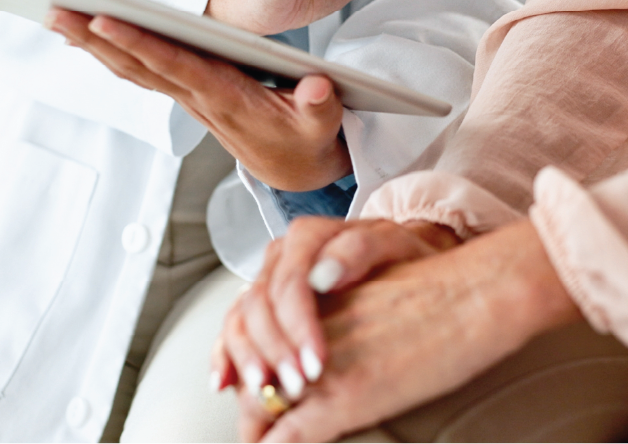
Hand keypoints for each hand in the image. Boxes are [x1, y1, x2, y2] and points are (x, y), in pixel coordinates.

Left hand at [49, 9, 350, 190]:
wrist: (296, 169)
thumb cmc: (308, 141)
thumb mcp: (322, 127)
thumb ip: (319, 107)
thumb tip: (317, 86)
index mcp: (226, 99)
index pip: (174, 66)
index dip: (139, 44)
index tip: (104, 20)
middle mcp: (198, 97)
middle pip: (138, 65)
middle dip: (96, 39)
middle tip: (54, 12)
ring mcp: (189, 96)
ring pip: (132, 68)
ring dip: (93, 44)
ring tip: (56, 16)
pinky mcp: (187, 93)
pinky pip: (141, 70)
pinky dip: (112, 51)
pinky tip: (86, 33)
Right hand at [209, 217, 460, 407]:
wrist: (402, 257)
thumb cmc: (400, 254)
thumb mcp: (393, 243)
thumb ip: (359, 250)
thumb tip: (323, 275)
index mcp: (307, 238)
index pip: (290, 283)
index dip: (298, 326)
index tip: (317, 363)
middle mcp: (280, 258)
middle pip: (260, 305)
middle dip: (275, 350)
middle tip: (296, 386)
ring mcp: (267, 281)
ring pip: (240, 318)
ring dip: (248, 358)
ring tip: (265, 390)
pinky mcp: (262, 306)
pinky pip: (233, 328)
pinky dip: (225, 356)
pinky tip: (225, 382)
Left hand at [239, 221, 580, 443]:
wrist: (474, 295)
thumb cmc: (440, 291)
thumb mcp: (373, 292)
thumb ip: (341, 314)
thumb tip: (332, 344)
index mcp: (311, 299)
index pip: (254, 336)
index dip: (246, 367)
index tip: (244, 386)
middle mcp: (305, 328)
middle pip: (254, 374)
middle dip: (250, 404)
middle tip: (251, 427)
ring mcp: (320, 366)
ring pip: (265, 406)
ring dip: (260, 428)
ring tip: (261, 440)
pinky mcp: (342, 398)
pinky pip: (290, 435)